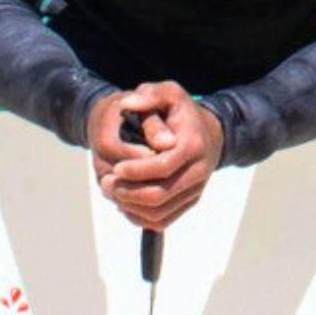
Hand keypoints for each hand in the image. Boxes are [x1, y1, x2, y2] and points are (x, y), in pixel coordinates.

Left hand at [88, 82, 225, 231]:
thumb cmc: (181, 112)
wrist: (208, 133)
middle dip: (128, 192)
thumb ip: (148, 95)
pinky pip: (162, 220)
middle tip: (107, 182)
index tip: (116, 168)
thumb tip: (128, 104)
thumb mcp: (168, 94)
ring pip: (159, 212)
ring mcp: (196, 190)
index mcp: (193, 144)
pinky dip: (139, 217)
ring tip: (112, 191)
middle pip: (160, 195)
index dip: (137, 171)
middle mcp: (199, 171)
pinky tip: (124, 202)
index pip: (164, 166)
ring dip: (130, 207)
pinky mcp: (189, 202)